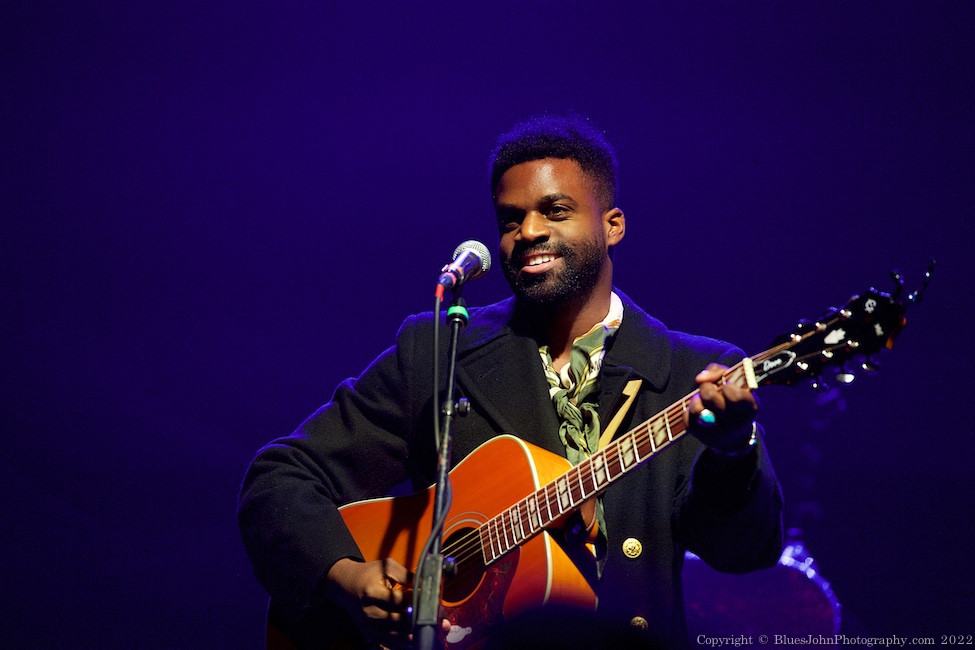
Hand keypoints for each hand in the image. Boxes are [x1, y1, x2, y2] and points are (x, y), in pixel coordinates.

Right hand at [326, 557, 448, 647]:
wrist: (346, 586)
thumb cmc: (369, 574)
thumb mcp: (387, 567)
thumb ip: (407, 576)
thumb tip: (428, 584)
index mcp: (372, 593)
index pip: (401, 601)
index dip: (421, 602)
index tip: (437, 603)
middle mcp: (370, 612)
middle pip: (401, 622)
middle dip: (424, 622)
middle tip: (444, 623)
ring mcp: (370, 627)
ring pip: (398, 637)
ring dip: (418, 636)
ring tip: (436, 635)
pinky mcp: (371, 635)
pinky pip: (391, 644)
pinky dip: (406, 644)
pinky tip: (420, 642)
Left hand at [683, 363, 757, 453]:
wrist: (733, 434)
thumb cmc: (733, 400)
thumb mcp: (734, 382)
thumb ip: (719, 372)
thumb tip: (700, 378)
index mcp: (749, 408)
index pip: (736, 396)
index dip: (727, 386)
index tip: (726, 385)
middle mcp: (736, 424)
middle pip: (710, 397)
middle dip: (707, 387)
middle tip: (710, 389)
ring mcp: (719, 433)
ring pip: (697, 409)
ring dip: (696, 399)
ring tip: (702, 400)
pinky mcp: (702, 437)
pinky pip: (687, 417)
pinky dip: (689, 410)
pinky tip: (699, 410)